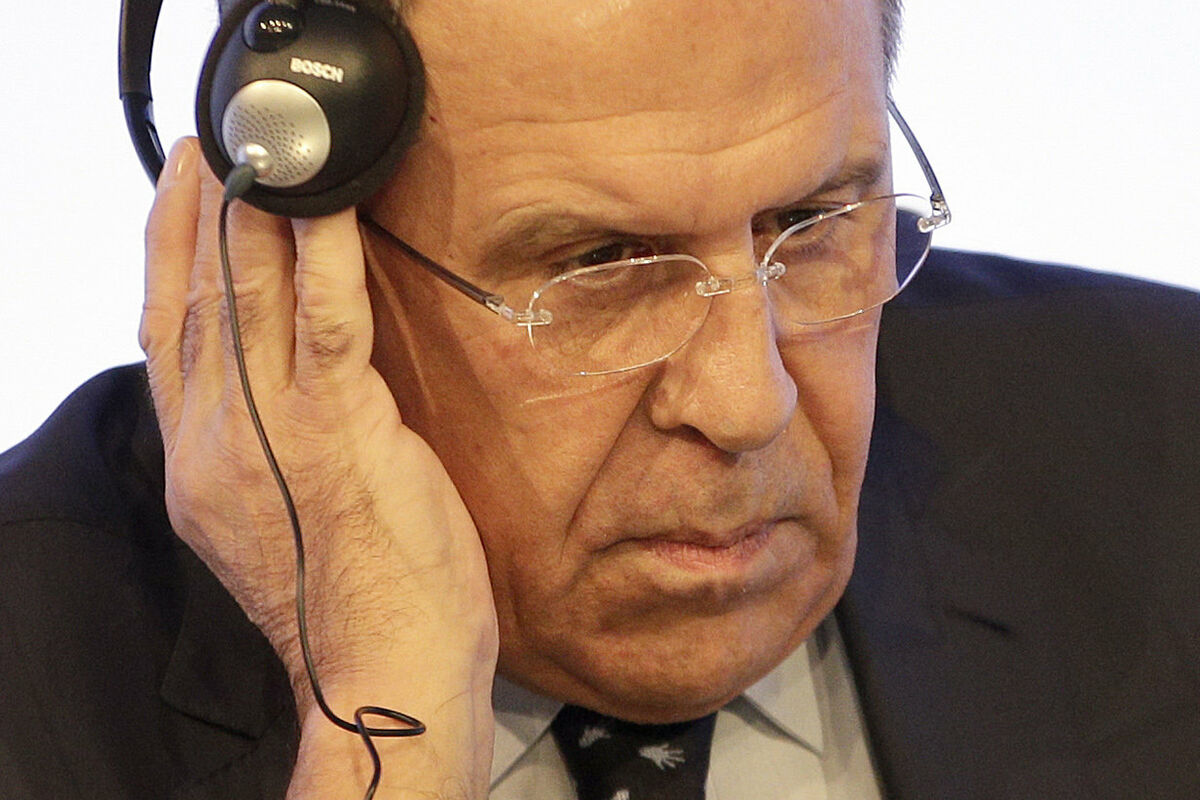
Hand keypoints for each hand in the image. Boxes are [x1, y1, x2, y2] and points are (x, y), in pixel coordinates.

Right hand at [140, 139, 497, 797]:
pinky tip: (329, 202)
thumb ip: (262, 443)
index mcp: (201, 460)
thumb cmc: (351, 599)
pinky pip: (326, 319)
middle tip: (227, 143)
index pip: (166, 330)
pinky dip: (324, 253)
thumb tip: (285, 377)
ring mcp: (273, 430)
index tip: (182, 191)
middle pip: (198, 298)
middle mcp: (219, 438)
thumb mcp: (280, 517)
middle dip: (208, 211)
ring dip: (259, 212)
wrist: (382, 670)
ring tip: (270, 149)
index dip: (166, 250)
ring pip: (249, 297)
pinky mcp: (340, 428)